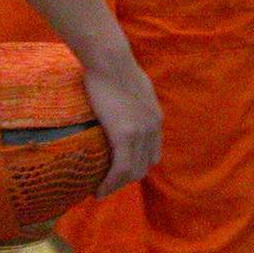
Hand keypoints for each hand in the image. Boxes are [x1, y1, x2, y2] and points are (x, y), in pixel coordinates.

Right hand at [82, 51, 162, 198]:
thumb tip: (121, 102)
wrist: (110, 61)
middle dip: (126, 180)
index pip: (152, 153)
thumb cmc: (114, 68)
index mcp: (155, 118)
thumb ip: (133, 101)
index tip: (119, 174)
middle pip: (144, 166)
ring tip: (100, 192)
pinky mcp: (125, 135)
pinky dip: (110, 183)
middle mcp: (153, 128)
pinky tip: (98, 190)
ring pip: (133, 172)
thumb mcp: (134, 87)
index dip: (137, 166)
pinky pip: (120, 168)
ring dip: (116, 186)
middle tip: (106, 186)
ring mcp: (141, 132)